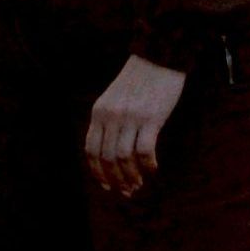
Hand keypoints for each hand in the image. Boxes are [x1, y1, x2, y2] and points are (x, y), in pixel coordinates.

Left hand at [84, 55, 185, 197]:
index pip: (91, 150)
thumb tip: (112, 151)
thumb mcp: (114, 100)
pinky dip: (147, 165)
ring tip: (139, 184)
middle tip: (127, 192)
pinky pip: (144, 150)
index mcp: (98, 113)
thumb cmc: (139, 82)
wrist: (158, 59)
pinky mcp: (150, 118)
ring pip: (123, 157)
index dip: (97, 172)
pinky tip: (153, 170)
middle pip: (105, 158)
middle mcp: (110, 117)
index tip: (107, 186)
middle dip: (115, 180)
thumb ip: (109, 121)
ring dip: (131, 176)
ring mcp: (129, 118)